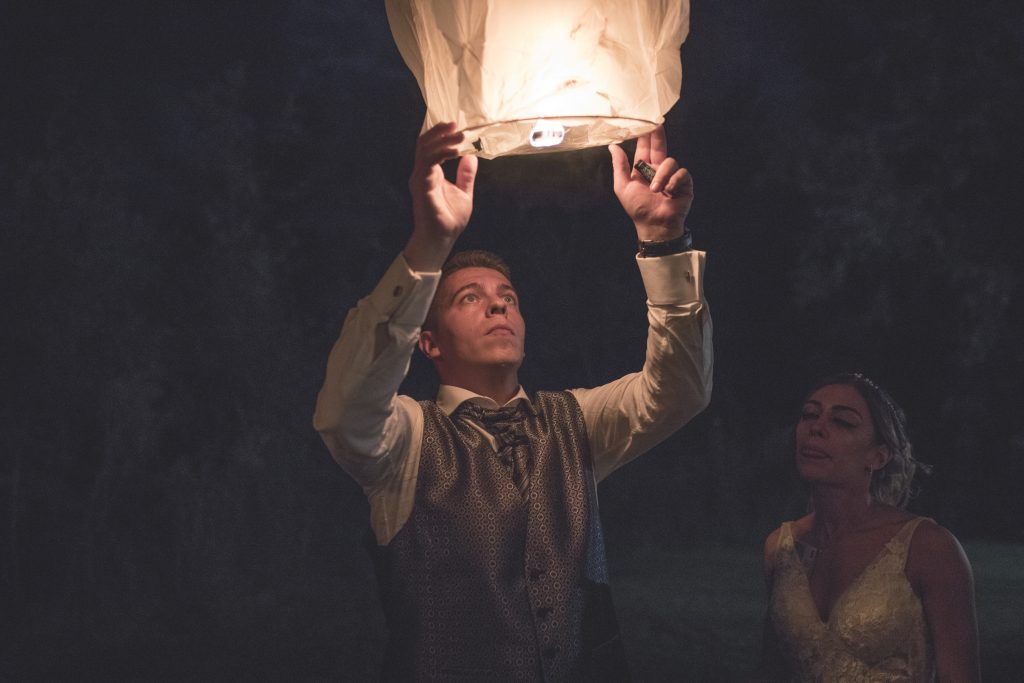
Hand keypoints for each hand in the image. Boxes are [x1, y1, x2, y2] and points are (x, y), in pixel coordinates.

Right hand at [403, 122, 478, 271]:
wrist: (442, 238)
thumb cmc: (450, 219)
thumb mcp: (464, 192)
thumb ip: (466, 175)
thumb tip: (471, 157)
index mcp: (430, 173)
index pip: (430, 146)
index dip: (441, 134)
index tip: (457, 128)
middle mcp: (422, 173)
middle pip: (424, 142)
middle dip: (440, 131)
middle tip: (457, 126)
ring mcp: (419, 178)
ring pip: (424, 149)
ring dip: (442, 140)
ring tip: (459, 136)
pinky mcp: (421, 185)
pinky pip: (428, 162)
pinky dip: (440, 153)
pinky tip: (455, 151)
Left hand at [609, 125, 692, 241]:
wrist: (654, 225)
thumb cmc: (638, 208)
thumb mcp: (623, 187)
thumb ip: (619, 166)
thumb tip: (613, 146)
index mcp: (644, 169)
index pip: (645, 147)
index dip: (645, 135)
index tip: (645, 120)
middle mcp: (659, 169)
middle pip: (660, 146)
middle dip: (658, 135)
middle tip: (657, 123)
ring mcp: (672, 176)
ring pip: (670, 162)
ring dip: (662, 175)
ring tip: (655, 190)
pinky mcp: (684, 183)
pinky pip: (681, 173)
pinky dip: (674, 181)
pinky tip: (669, 192)